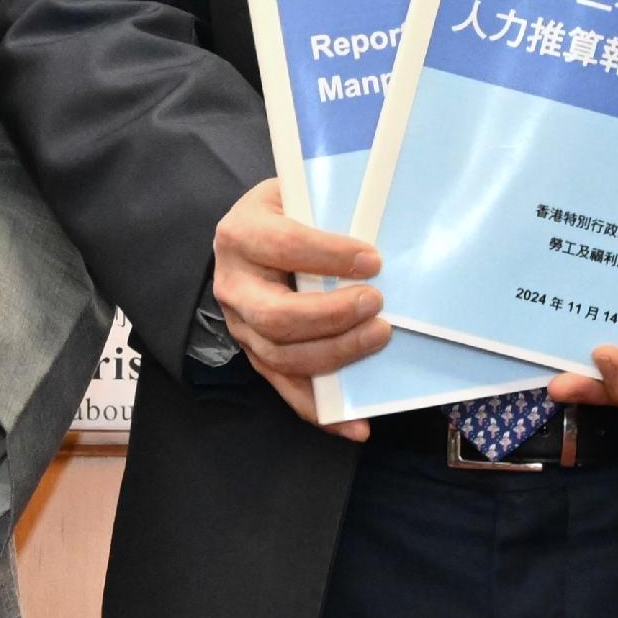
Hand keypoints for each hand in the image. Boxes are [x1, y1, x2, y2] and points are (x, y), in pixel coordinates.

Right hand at [213, 176, 379, 440]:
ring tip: (379, 339)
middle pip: (276, 316)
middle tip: (377, 306)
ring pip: (281, 357)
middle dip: (331, 317)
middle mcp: (233, 284)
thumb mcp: (297, 193)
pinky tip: (356, 424)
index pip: (283, 246)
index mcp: (241, 233)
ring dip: (335, 356)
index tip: (373, 260)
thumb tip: (384, 226)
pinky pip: (285, 389)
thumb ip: (329, 206)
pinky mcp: (255, 354)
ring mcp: (241, 326)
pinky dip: (321, 413)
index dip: (329, 255)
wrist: (248, 234)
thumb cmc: (286, 211)